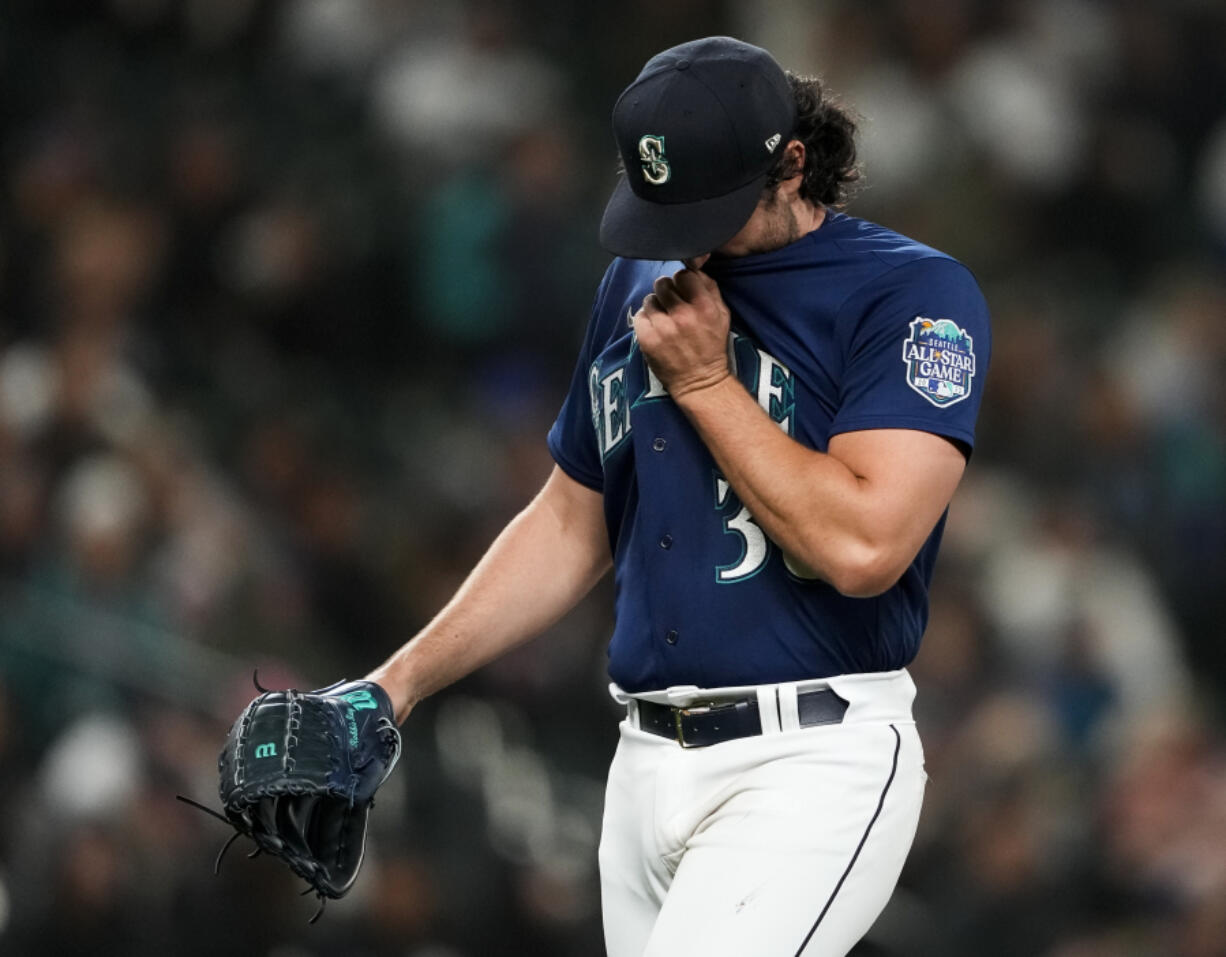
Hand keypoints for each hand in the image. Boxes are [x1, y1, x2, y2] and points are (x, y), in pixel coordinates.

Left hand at [631, 267, 731, 398]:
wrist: (700, 381)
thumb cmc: (712, 346)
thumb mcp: (722, 314)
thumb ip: (710, 288)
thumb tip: (694, 269)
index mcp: (704, 307)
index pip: (683, 274)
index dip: (681, 281)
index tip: (682, 290)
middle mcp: (683, 315)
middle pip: (662, 283)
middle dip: (666, 292)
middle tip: (671, 305)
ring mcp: (663, 328)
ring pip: (649, 299)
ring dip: (655, 306)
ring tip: (664, 319)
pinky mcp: (648, 339)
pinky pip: (640, 316)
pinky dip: (646, 320)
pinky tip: (656, 329)